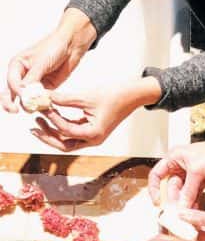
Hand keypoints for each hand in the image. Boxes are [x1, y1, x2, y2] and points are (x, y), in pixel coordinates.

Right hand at [2, 10, 95, 112]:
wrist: (71, 45)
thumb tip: (24, 93)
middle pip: (11, 93)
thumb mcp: (41, 62)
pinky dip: (42, 105)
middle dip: (10, 103)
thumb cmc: (54, 47)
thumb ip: (32, 78)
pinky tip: (47, 107)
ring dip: (30, 105)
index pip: (12, 82)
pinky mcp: (45, 89)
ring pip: (25, 99)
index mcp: (17, 65)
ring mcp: (33, 83)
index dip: (17, 92)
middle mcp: (22, 75)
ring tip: (39, 107)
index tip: (25, 97)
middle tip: (15, 110)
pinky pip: (40, 100)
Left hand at [30, 78, 160, 151]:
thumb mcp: (87, 96)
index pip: (66, 130)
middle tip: (33, 127)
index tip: (42, 107)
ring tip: (39, 121)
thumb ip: (65, 99)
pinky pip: (73, 133)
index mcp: (94, 134)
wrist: (133, 95)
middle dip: (48, 137)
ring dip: (53, 133)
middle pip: (64, 145)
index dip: (52, 118)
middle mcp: (93, 140)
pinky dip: (62, 126)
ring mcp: (93, 137)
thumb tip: (46, 97)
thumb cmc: (115, 95)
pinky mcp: (92, 131)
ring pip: (67, 141)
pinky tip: (52, 116)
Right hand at [148, 136, 204, 208]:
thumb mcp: (197, 171)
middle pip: (170, 186)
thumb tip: (180, 206)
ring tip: (185, 212)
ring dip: (183, 202)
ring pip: (182, 193)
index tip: (158, 201)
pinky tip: (193, 209)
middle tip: (175, 210)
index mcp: (174, 157)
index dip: (155, 188)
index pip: (157, 174)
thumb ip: (188, 191)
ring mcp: (191, 175)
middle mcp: (180, 166)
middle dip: (173, 198)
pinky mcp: (201, 181)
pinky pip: (192, 195)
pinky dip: (192, 202)